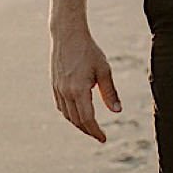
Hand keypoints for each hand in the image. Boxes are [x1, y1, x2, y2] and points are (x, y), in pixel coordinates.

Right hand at [51, 25, 121, 142]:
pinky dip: (69, 114)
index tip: (104, 139)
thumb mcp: (104, 70)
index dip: (96, 131)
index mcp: (79, 90)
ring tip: (90, 127)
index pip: (87, 119)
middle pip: (76, 120)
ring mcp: (58, 89)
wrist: (67, 34)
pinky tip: (77, 114)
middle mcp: (65, 92)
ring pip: (67, 115)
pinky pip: (61, 106)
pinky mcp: (54, 84)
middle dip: (88, 130)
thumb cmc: (88, 50)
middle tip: (99, 136)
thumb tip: (117, 111)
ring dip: (78, 124)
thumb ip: (110, 92)